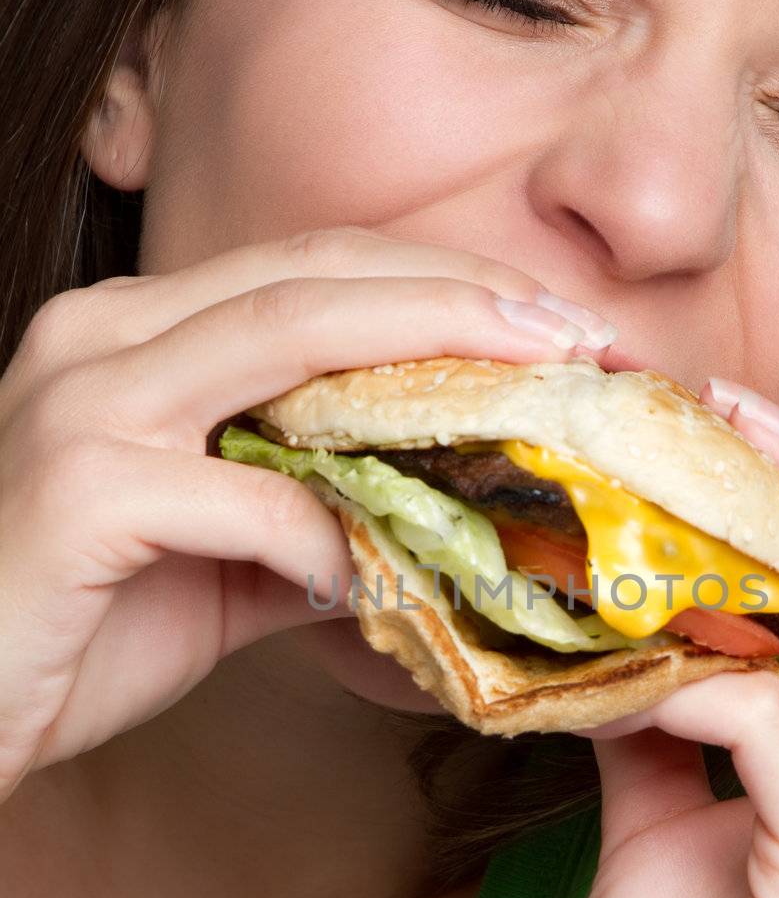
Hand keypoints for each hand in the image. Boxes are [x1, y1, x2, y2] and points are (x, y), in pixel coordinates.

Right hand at [0, 224, 608, 800]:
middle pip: (318, 277)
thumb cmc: (80, 626)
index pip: (318, 271)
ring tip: (536, 401)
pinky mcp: (76, 488)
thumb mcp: (222, 561)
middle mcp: (106, 334)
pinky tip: (381, 573)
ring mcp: (82, 400)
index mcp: (141, 331)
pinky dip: (324, 532)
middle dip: (467, 297)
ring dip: (428, 364)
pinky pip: (239, 496)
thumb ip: (316, 522)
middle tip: (582, 339)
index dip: (448, 284)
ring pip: (284, 338)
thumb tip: (435, 526)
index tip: (557, 326)